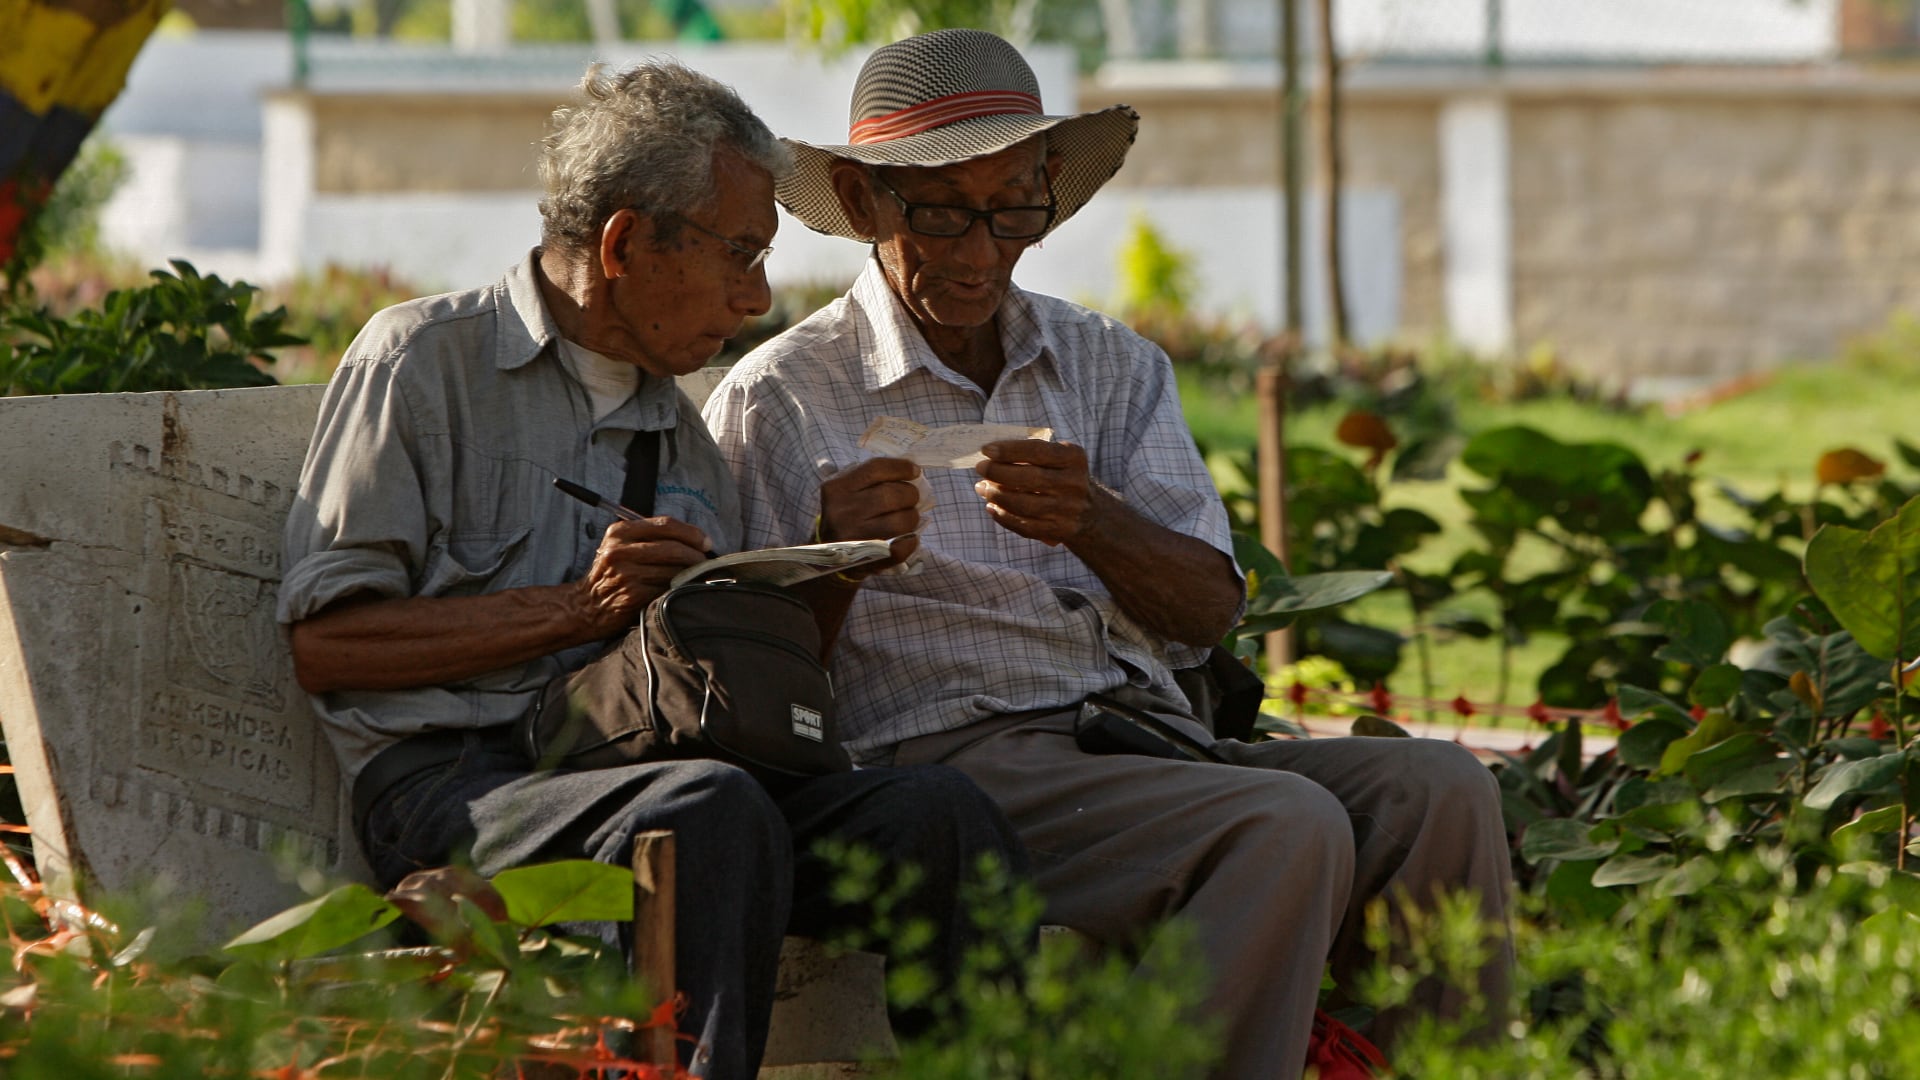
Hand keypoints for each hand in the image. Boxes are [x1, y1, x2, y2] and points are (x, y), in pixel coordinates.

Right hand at [573, 516, 711, 634]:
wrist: (585, 607)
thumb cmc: (610, 575)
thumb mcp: (620, 547)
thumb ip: (649, 537)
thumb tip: (694, 538)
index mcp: (619, 532)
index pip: (665, 524)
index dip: (691, 532)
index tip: (706, 541)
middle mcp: (620, 550)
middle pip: (673, 547)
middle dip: (696, 554)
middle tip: (706, 561)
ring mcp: (626, 573)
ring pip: (674, 569)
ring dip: (692, 574)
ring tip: (698, 576)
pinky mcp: (633, 595)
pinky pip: (667, 588)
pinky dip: (680, 589)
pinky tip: (683, 590)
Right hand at [819, 456, 922, 571]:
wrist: (827, 555)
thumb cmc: (845, 515)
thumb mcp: (846, 491)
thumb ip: (872, 479)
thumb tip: (910, 470)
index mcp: (837, 489)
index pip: (875, 469)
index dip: (901, 468)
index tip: (915, 471)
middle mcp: (842, 512)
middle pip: (890, 495)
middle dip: (910, 494)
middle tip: (911, 497)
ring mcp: (853, 538)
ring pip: (899, 522)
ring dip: (912, 517)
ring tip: (909, 517)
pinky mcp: (865, 560)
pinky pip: (899, 549)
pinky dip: (910, 541)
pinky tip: (909, 537)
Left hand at [974, 439, 1095, 546]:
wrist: (1090, 512)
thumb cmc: (1062, 477)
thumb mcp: (1057, 459)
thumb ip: (1029, 455)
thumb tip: (990, 458)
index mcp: (1074, 458)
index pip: (1038, 451)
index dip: (1010, 450)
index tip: (986, 449)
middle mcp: (1074, 484)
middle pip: (1029, 478)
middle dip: (998, 472)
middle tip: (981, 468)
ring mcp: (1067, 510)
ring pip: (1023, 505)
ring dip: (997, 496)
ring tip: (983, 488)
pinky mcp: (1058, 530)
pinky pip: (1025, 526)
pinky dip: (1003, 517)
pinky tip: (992, 507)